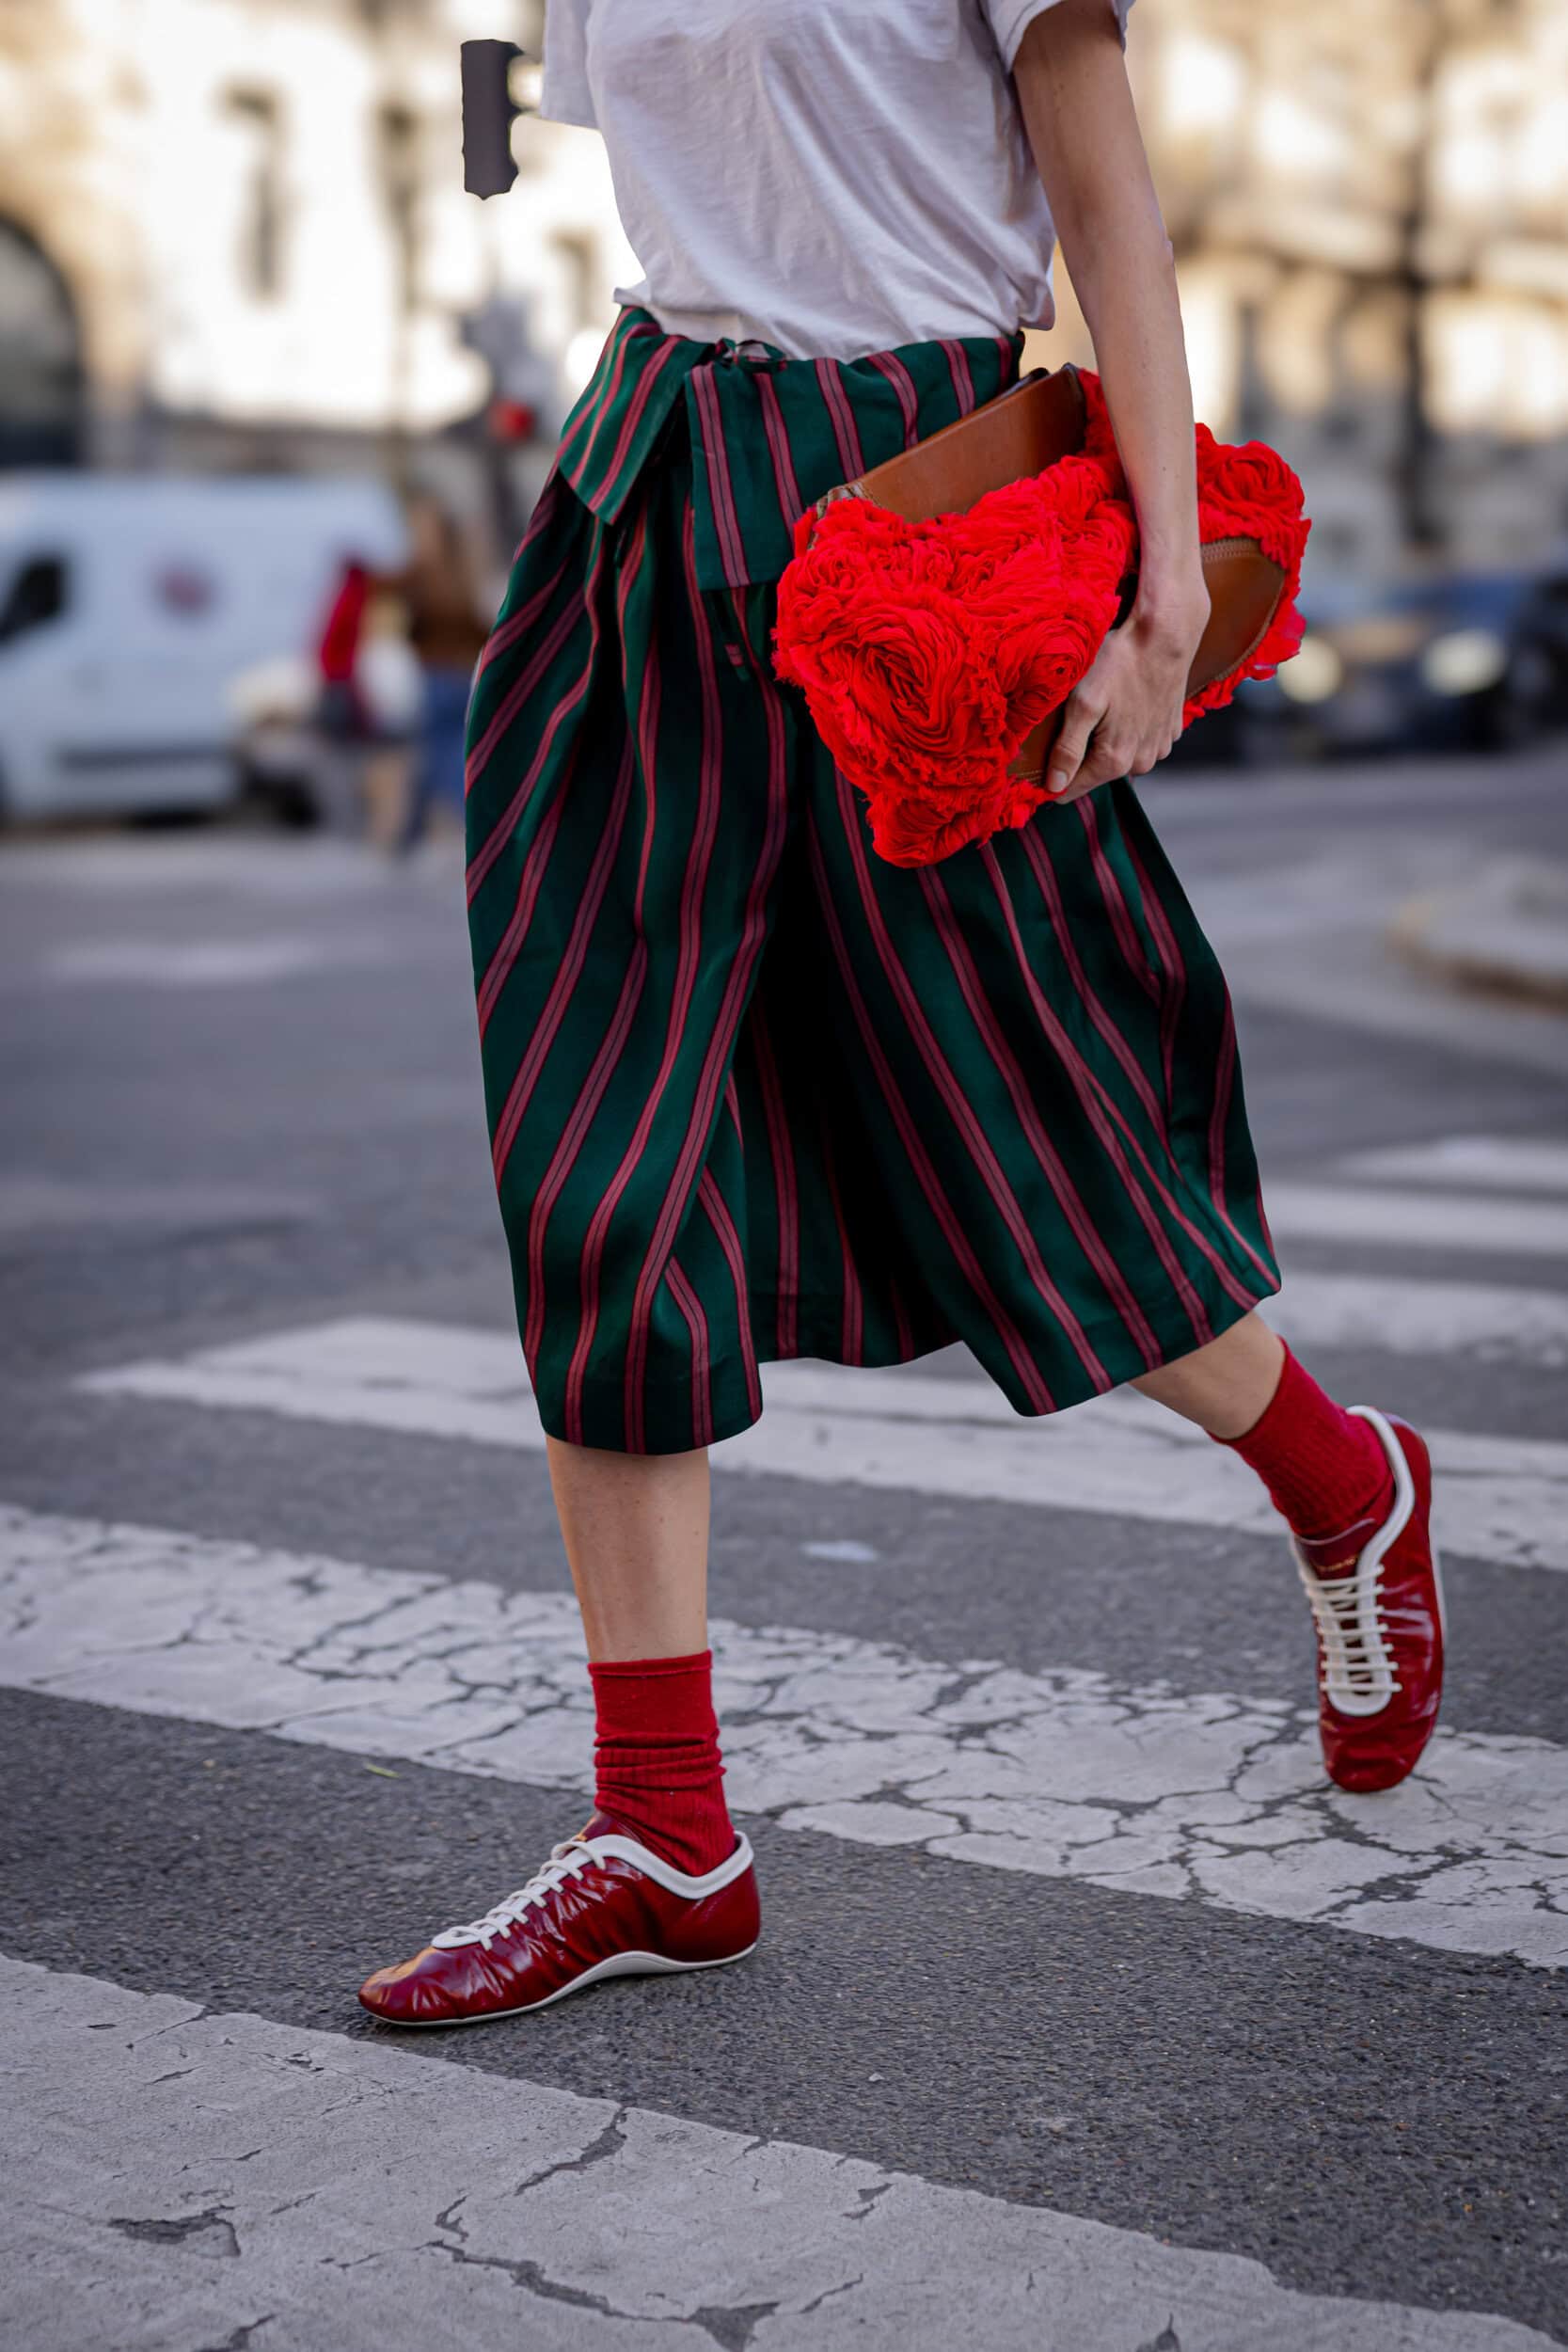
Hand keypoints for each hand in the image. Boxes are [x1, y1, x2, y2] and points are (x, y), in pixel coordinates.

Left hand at [1044, 584, 1210, 805]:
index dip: (1052, 776)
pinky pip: (1140, 741)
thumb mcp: (1082, 704)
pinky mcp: (1169, 732)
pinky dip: (1130, 728)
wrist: (1166, 635)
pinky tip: (1126, 703)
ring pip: (1119, 756)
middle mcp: (1140, 763)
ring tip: (1105, 705)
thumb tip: (1054, 787)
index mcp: (1114, 760)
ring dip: (1107, 739)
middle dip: (1081, 753)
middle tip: (1075, 716)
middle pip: (1095, 771)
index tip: (1041, 756)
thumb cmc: (1121, 663)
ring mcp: (1158, 748)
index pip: (1071, 789)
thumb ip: (1067, 749)